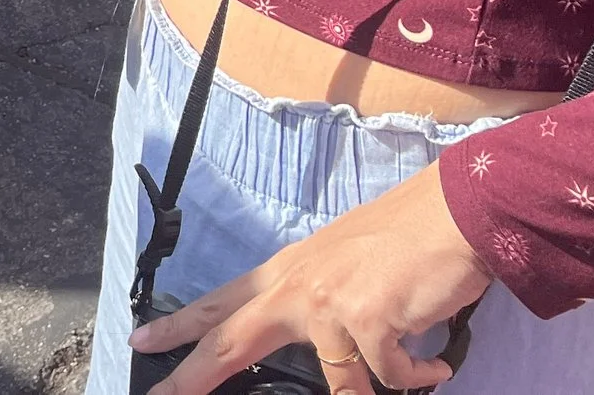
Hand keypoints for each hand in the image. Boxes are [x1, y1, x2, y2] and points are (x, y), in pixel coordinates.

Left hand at [132, 166, 489, 393]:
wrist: (452, 215)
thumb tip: (317, 343)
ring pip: (339, 381)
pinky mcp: (367, 321)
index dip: (179, 325)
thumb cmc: (406, 238)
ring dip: (376, 385)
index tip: (141, 338)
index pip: (220, 302)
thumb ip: (316, 298)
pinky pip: (390, 379)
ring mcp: (329, 304)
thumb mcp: (341, 262)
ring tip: (411, 363)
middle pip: (230, 340)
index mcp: (287, 271)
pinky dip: (417, 376)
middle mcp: (298, 286)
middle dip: (191, 376)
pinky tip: (432, 360)